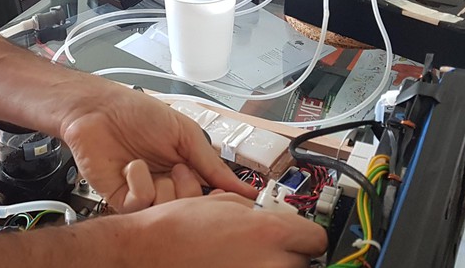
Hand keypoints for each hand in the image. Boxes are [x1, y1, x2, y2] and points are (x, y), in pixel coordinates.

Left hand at [59, 87, 256, 211]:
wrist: (99, 109)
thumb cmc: (137, 113)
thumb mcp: (185, 132)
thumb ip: (211, 162)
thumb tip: (241, 186)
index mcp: (184, 169)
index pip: (209, 195)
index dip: (216, 196)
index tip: (224, 194)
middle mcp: (165, 183)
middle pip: (190, 208)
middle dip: (189, 189)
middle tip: (180, 168)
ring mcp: (144, 192)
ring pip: (166, 211)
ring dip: (164, 187)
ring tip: (155, 165)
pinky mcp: (121, 198)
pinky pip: (140, 204)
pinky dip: (139, 183)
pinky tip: (133, 166)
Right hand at [116, 193, 327, 266]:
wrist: (148, 250)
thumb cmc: (177, 228)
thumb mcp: (225, 204)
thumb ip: (260, 212)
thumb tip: (277, 220)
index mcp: (268, 233)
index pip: (316, 237)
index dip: (304, 233)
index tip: (297, 234)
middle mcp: (270, 263)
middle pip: (302, 258)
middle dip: (285, 250)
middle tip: (261, 245)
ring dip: (270, 264)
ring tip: (242, 257)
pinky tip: (233, 266)